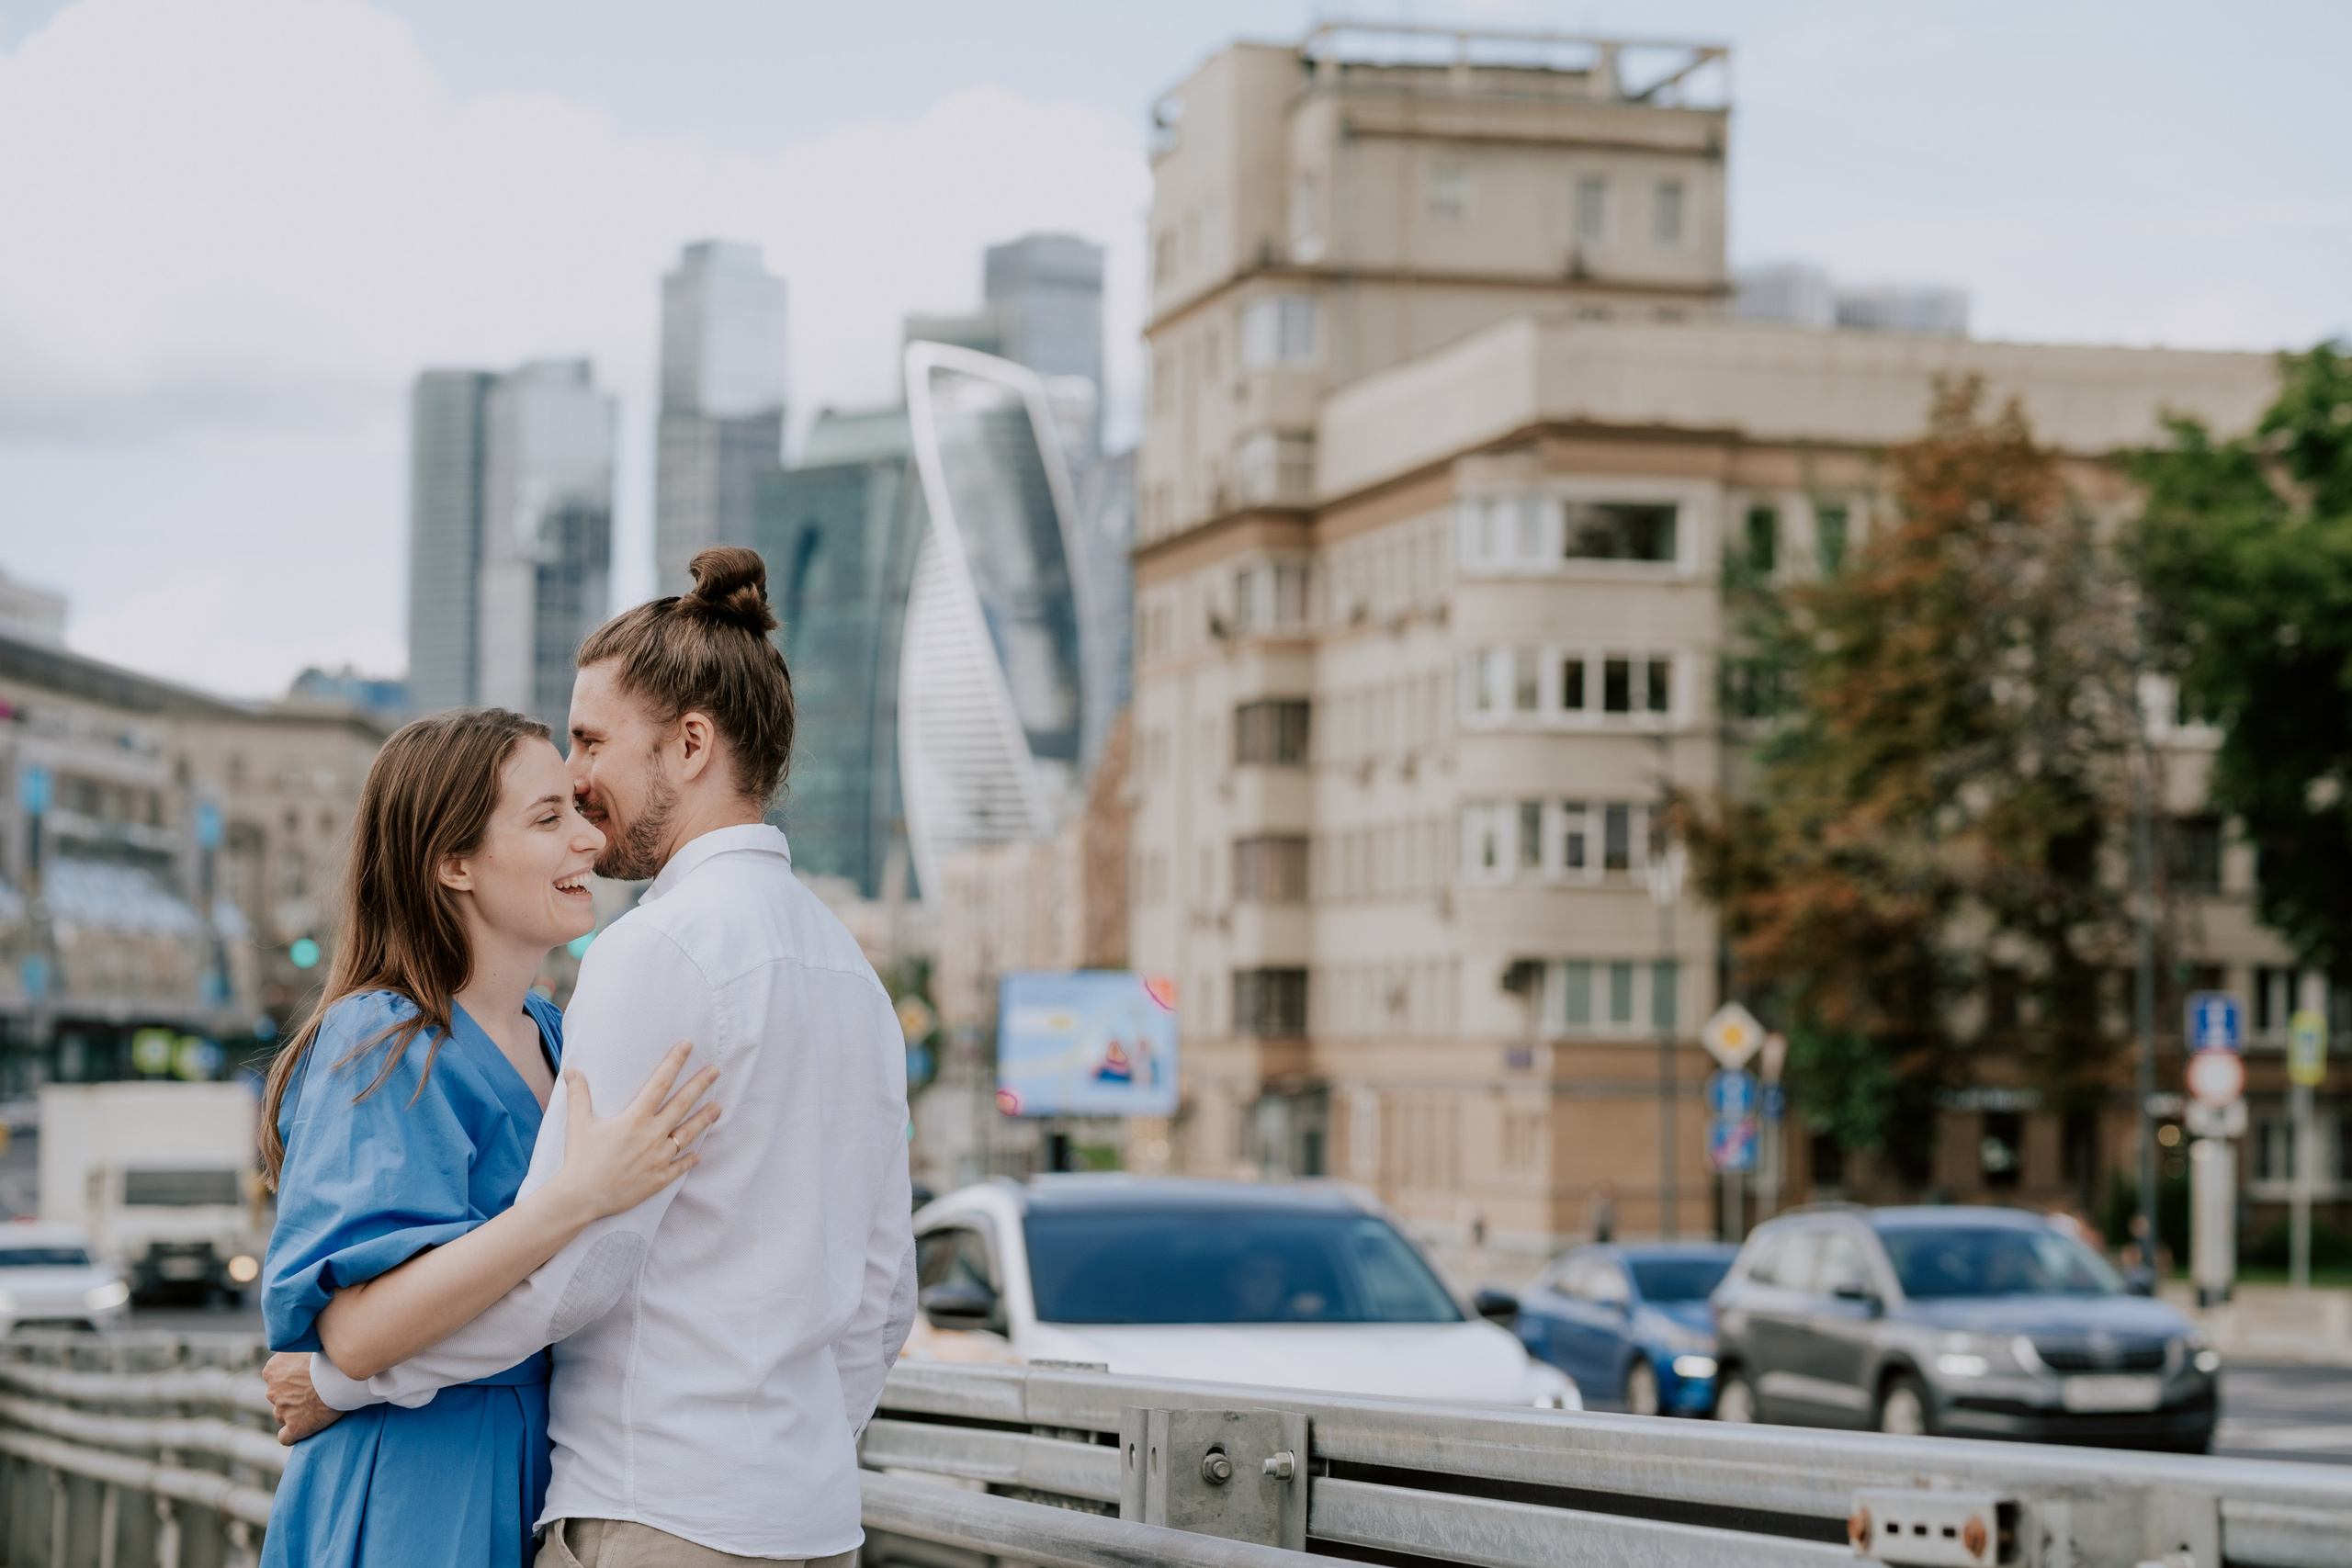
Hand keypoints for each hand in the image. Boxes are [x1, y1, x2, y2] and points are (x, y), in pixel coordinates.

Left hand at [266, 1351, 342, 1444]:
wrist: (341, 1375)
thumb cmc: (329, 1355)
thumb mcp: (310, 1343)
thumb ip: (300, 1347)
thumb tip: (305, 1341)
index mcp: (272, 1370)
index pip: (274, 1376)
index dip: (291, 1376)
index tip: (307, 1374)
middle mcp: (272, 1391)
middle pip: (278, 1396)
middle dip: (292, 1395)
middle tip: (315, 1389)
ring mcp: (283, 1410)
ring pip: (281, 1414)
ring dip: (293, 1412)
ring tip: (314, 1406)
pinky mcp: (296, 1427)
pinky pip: (286, 1437)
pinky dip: (292, 1435)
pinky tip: (302, 1430)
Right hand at [547, 1042, 720, 1223]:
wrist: (581, 1197)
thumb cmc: (580, 1159)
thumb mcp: (578, 1123)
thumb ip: (578, 1095)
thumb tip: (571, 1070)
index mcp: (635, 1119)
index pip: (660, 1084)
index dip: (674, 1063)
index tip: (687, 1046)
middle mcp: (652, 1135)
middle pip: (682, 1104)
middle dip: (700, 1085)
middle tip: (715, 1071)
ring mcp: (658, 1158)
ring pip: (687, 1134)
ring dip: (704, 1119)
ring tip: (718, 1108)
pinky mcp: (659, 1178)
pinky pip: (680, 1166)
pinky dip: (690, 1159)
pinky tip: (699, 1154)